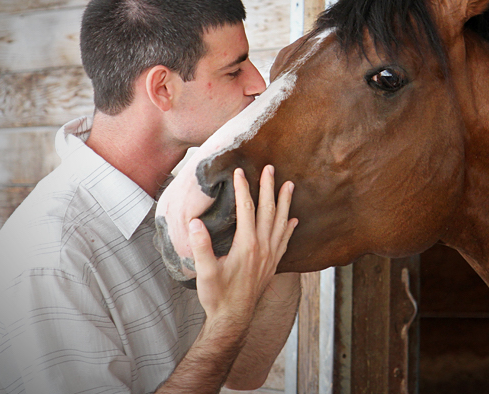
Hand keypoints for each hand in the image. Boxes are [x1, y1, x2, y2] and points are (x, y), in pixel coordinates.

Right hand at [187, 165, 296, 324]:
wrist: (233, 319)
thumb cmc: (217, 296)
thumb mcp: (205, 271)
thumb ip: (201, 246)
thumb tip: (195, 222)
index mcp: (247, 245)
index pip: (247, 210)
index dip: (243, 189)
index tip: (240, 172)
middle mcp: (263, 248)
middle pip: (269, 211)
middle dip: (269, 188)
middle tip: (270, 168)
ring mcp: (270, 257)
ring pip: (281, 223)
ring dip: (285, 203)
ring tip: (290, 185)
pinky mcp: (273, 265)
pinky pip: (285, 241)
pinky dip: (290, 228)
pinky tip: (294, 220)